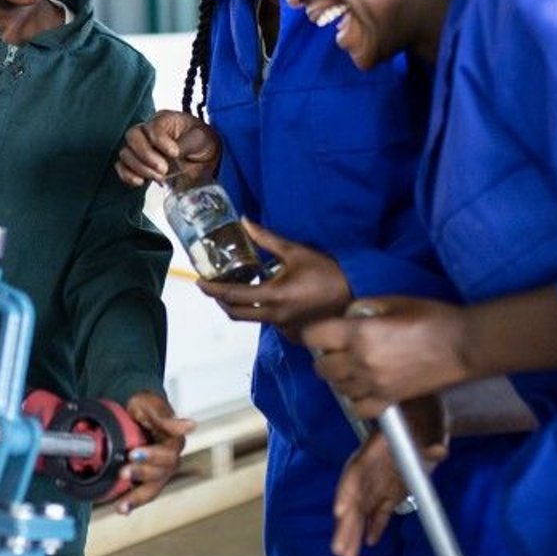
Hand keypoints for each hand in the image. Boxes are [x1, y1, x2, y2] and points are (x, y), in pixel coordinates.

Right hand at [115, 111, 220, 187]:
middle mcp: (148, 131)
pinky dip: (127, 175)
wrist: (205, 161)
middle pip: (133, 136)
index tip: (174, 154)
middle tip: (164, 169)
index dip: (160, 141)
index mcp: (164, 120)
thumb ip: (186, 144)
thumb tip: (172, 154)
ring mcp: (141, 148)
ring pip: (126, 153)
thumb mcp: (202, 139)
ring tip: (160, 177)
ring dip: (140, 167)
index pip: (152, 127)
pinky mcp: (138, 164)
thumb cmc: (203, 143)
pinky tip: (140, 182)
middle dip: (146, 155)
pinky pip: (122, 167)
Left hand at [115, 391, 194, 513]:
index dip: (152, 456)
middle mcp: (169, 460)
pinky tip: (121, 510)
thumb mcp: (151, 405)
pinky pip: (142, 494)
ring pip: (152, 489)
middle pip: (160, 474)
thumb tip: (192, 425)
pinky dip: (132, 503)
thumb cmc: (146, 405)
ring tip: (122, 505)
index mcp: (174, 442)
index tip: (133, 453)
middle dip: (141, 473)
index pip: (168, 454)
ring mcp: (159, 472)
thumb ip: (167, 419)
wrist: (136, 411)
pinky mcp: (147, 479)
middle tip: (122, 471)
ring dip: (136, 497)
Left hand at [198, 220, 349, 335]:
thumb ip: (266, 239)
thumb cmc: (327, 271)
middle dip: (221, 301)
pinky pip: (271, 324)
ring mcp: (285, 329)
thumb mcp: (295, 251)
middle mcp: (276, 317)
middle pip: (236, 314)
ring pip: (253, 320)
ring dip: (243, 306)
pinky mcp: (295, 334)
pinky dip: (263, 312)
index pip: (232, 296)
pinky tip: (269, 297)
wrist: (356, 293)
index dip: (212, 290)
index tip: (200, 282)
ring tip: (242, 288)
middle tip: (214, 287)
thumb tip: (244, 221)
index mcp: (273, 296)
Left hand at [302, 298, 470, 418]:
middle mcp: (361, 361)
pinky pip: (359, 408)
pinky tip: (366, 386)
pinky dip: (357, 399)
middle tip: (339, 348)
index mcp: (359, 333)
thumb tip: (346, 318)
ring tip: (356, 366)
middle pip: (321, 367)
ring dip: (341, 377)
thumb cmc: (431, 317)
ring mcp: (375, 384)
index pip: (313, 337)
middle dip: (325, 356)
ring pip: (338, 388)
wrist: (463, 345)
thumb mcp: (391, 301)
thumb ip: (361, 309)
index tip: (324, 331)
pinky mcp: (390, 400)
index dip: (316, 332)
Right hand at [328, 396, 449, 555]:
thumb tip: (437, 451)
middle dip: (346, 523)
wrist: (424, 410)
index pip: (357, 471)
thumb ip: (431, 438)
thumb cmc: (422, 411)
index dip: (347, 491)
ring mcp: (382, 478)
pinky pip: (381, 509)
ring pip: (364, 507)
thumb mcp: (428, 420)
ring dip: (355, 530)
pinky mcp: (393, 487)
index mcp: (377, 449)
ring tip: (348, 555)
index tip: (340, 512)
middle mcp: (373, 467)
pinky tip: (371, 542)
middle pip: (355, 497)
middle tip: (341, 550)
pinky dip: (376, 525)